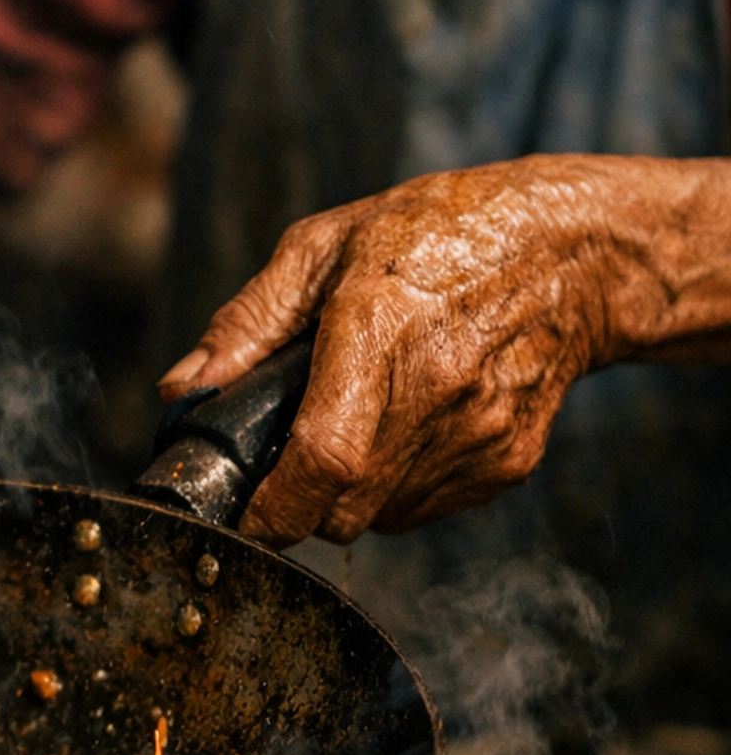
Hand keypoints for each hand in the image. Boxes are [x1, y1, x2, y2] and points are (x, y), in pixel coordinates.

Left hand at [158, 159, 647, 543]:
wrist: (571, 255)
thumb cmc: (434, 235)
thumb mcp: (325, 246)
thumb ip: (247, 324)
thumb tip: (182, 391)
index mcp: (379, 330)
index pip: (322, 461)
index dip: (273, 508)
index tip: (245, 511)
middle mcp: (435, 393)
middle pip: (340, 512)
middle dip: (302, 500)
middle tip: (300, 446)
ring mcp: (478, 436)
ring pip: (379, 519)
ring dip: (353, 491)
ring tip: (369, 417)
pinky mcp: (506, 465)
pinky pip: (425, 508)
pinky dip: (402, 484)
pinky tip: (416, 422)